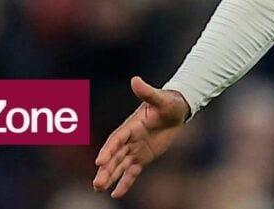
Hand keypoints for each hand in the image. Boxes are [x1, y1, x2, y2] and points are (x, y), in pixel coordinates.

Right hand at [92, 76, 190, 198]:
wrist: (177, 110)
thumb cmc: (168, 102)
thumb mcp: (160, 98)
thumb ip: (147, 92)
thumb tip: (135, 80)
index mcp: (131, 125)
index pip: (116, 139)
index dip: (108, 150)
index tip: (100, 162)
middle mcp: (129, 139)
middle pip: (114, 156)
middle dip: (105, 169)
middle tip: (96, 183)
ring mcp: (134, 149)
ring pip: (119, 165)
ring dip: (110, 177)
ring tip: (98, 189)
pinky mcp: (142, 158)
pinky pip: (132, 172)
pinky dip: (125, 183)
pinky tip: (116, 194)